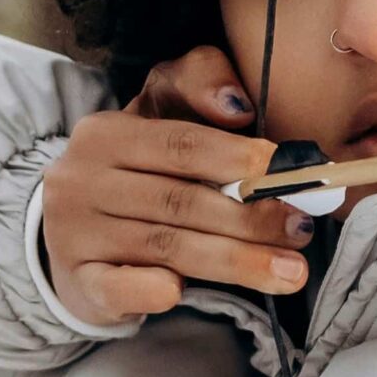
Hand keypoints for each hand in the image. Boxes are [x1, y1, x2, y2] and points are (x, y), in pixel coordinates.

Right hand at [40, 46, 316, 327]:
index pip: (179, 144)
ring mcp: (75, 235)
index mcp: (106, 134)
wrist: (75, 230)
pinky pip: (119, 288)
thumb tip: (238, 105)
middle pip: (179, 201)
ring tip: (290, 272)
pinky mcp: (80, 283)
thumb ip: (200, 83)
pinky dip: (154, 290)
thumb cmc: (137, 168)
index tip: (284, 173)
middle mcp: (82, 181)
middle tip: (302, 230)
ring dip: (236, 261)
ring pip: (166, 246)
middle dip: (250, 218)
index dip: (235, 157)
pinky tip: (181, 293)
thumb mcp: (160, 112)